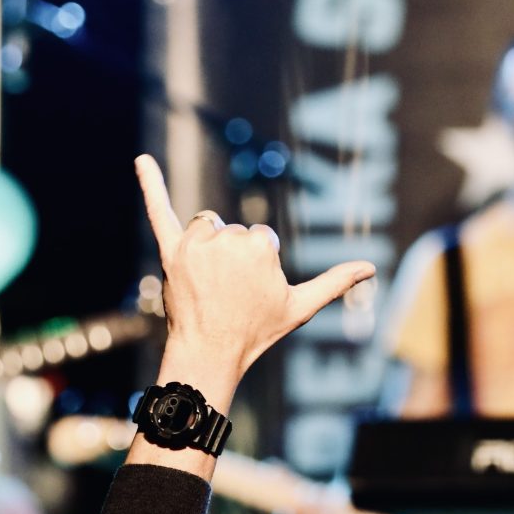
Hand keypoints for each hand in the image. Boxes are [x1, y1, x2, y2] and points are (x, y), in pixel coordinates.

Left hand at [135, 154, 374, 407]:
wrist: (209, 353)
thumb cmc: (257, 331)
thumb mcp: (300, 307)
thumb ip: (334, 282)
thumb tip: (371, 267)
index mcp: (261, 247)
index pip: (261, 240)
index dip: (258, 269)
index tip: (250, 294)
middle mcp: (228, 240)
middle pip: (235, 233)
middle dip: (233, 259)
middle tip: (227, 294)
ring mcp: (197, 245)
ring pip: (208, 227)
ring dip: (209, 247)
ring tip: (207, 282)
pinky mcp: (171, 251)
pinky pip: (159, 212)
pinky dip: (151, 184)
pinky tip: (142, 160)